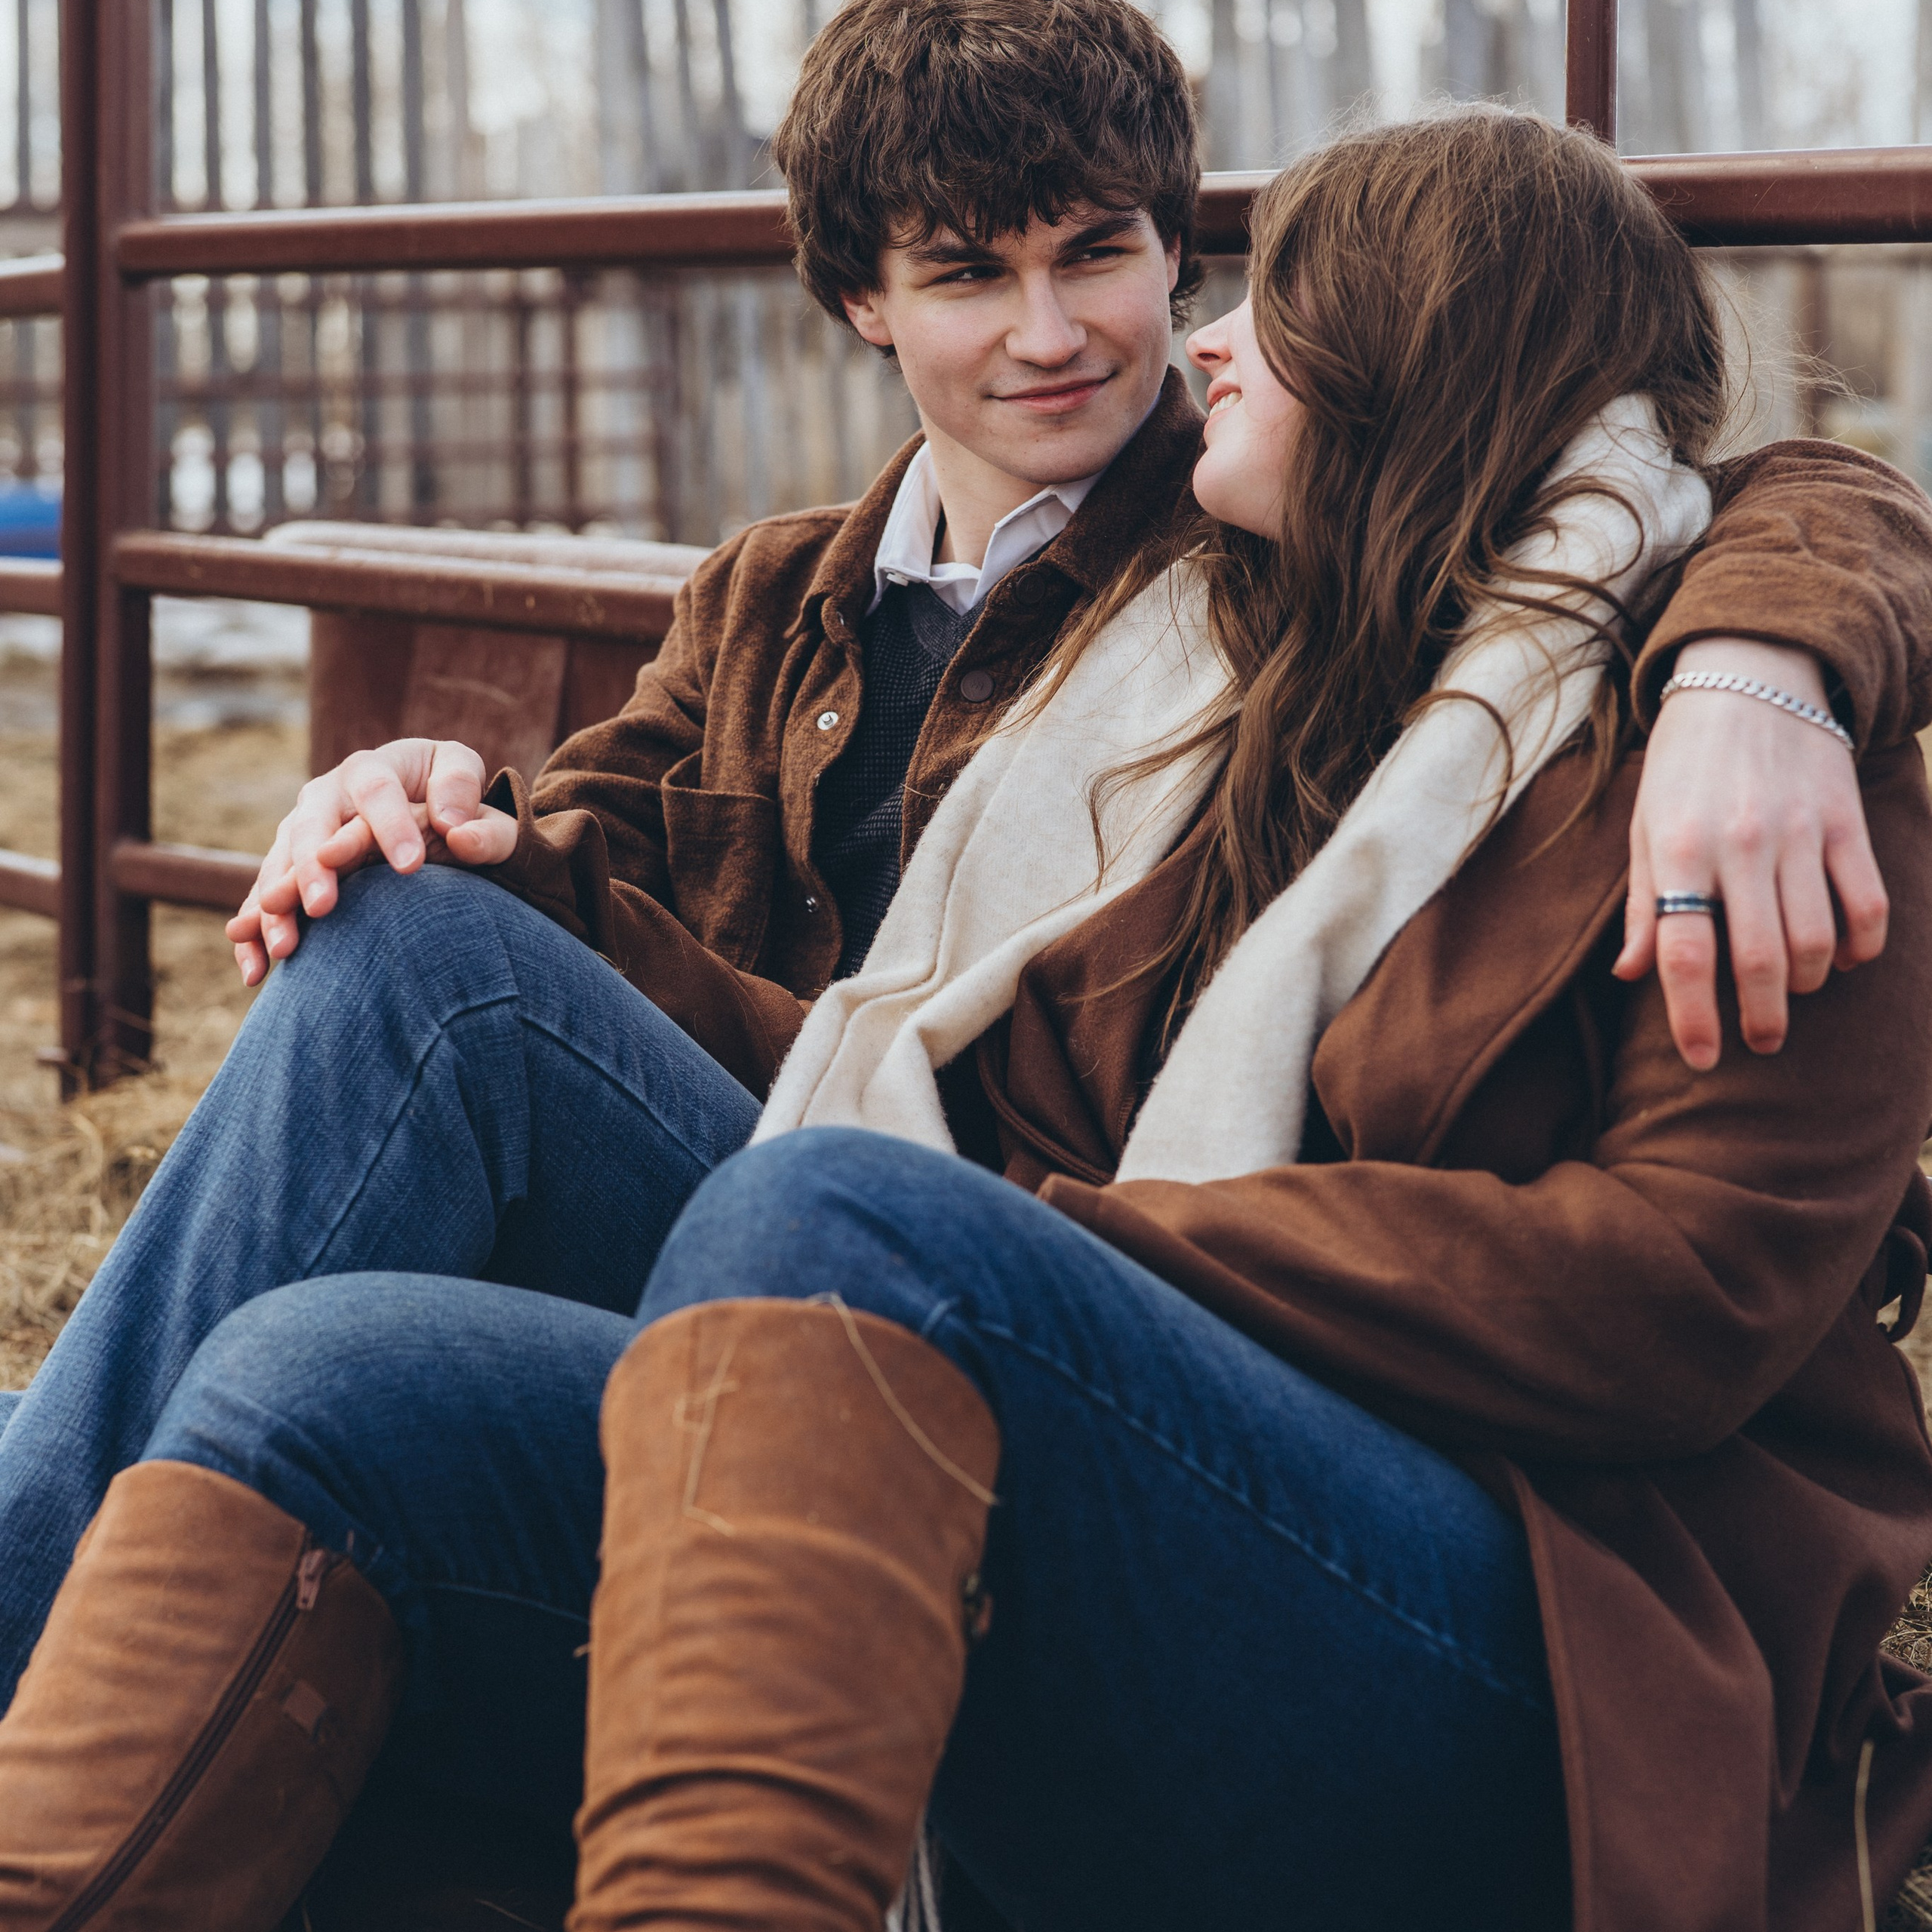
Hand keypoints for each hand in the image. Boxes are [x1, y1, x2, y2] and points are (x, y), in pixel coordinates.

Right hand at [226, 738, 517, 985]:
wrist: (416, 800)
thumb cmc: (445, 790)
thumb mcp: (461, 773)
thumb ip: (463, 792)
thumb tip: (456, 829)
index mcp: (370, 770)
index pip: (377, 791)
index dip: (391, 826)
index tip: (411, 866)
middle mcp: (325, 797)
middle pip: (312, 827)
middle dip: (312, 868)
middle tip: (322, 907)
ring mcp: (300, 833)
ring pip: (280, 867)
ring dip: (277, 907)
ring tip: (285, 947)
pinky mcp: (288, 869)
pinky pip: (264, 902)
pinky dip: (255, 936)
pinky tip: (258, 972)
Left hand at [1615, 637, 1886, 1069]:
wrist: (1751, 680)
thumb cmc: (1683, 766)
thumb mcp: (1644, 827)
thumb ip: (1642, 904)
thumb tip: (1630, 975)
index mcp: (1678, 849)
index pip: (1686, 952)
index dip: (1693, 1016)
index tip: (1701, 1057)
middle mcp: (1741, 846)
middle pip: (1760, 959)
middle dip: (1761, 1017)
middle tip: (1758, 1043)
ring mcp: (1801, 834)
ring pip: (1817, 939)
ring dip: (1805, 984)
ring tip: (1789, 994)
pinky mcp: (1847, 823)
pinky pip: (1867, 903)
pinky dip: (1859, 945)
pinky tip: (1841, 959)